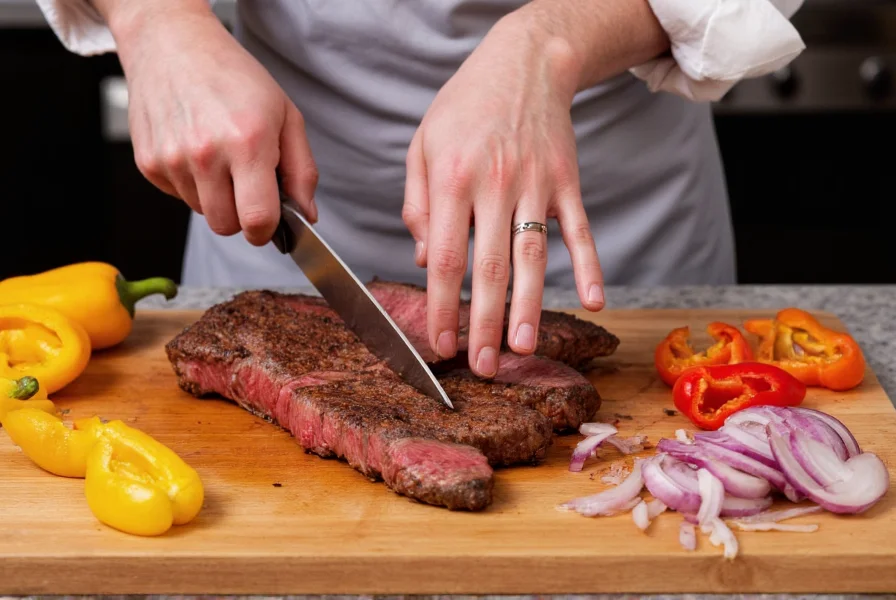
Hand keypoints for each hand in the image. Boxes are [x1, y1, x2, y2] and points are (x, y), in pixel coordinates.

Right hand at [99, 2, 318, 244]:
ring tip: (220, 157)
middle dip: (241, 215)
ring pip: (202, 212)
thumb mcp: (285, 115)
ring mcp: (172, 159)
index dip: (267, 230)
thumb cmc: (234, 76)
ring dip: (216, 197)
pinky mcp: (148, 162)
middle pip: (226, 226)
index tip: (270, 222)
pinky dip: (191, 183)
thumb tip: (307, 214)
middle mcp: (206, 154)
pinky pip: (178, 196)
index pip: (257, 221)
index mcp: (247, 143)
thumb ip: (301, 171)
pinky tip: (196, 150)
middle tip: (246, 184)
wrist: (173, 43)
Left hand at [402, 15, 604, 378]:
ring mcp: (535, 184)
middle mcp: (494, 185)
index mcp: (452, 179)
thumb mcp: (423, 144)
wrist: (524, 62)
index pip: (443, 257)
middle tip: (483, 366)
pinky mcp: (567, 182)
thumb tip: (419, 260)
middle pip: (489, 268)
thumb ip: (417, 203)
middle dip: (484, 323)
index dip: (442, 306)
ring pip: (532, 256)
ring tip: (524, 347)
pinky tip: (593, 299)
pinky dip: (589, 265)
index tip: (441, 343)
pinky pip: (579, 230)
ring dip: (529, 305)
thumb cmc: (465, 105)